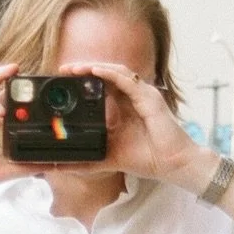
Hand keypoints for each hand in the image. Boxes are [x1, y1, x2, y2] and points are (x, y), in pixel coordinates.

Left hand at [59, 62, 209, 186]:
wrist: (172, 165)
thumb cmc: (147, 159)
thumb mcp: (109, 158)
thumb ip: (88, 159)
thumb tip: (61, 166)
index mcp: (125, 108)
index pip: (103, 88)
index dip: (84, 83)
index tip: (64, 83)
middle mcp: (134, 97)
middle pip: (107, 76)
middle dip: (85, 71)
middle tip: (63, 70)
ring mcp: (142, 94)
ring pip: (115, 72)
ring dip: (94, 68)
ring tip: (75, 68)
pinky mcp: (149, 97)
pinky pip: (127, 79)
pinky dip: (109, 73)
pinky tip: (94, 71)